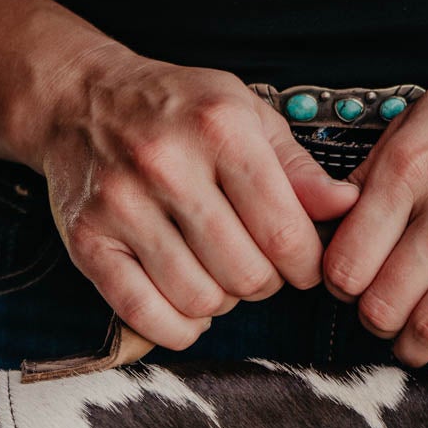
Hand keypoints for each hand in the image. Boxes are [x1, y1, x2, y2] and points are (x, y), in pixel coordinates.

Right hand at [41, 45, 358, 348]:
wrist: (79, 99)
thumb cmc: (176, 112)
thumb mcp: (245, 115)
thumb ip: (298, 168)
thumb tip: (347, 208)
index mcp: (219, 127)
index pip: (284, 233)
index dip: (306, 265)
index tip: (302, 264)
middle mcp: (167, 164)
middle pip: (246, 276)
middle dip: (263, 283)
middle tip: (253, 264)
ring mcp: (122, 205)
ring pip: (201, 302)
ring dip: (220, 303)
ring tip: (214, 273)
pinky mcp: (88, 242)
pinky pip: (147, 316)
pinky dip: (178, 327)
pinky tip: (186, 304)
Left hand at [322, 24, 427, 372]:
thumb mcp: (425, 116)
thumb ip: (375, 173)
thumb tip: (331, 230)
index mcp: (414, 162)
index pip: (348, 262)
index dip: (340, 288)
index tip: (352, 288)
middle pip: (387, 303)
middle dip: (375, 323)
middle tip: (384, 317)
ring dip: (415, 349)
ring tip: (414, 342)